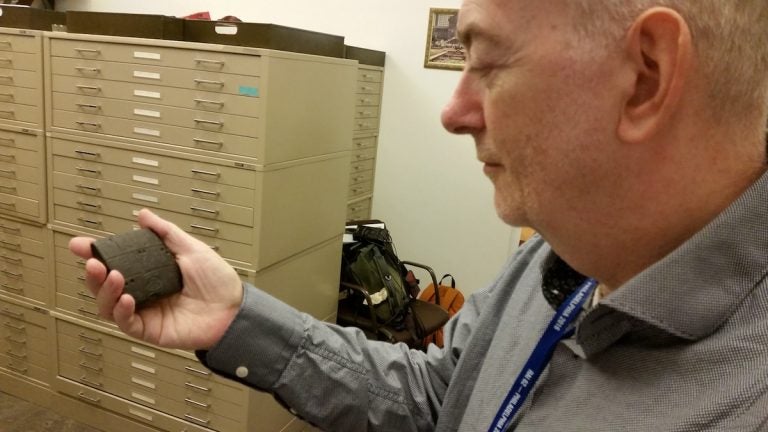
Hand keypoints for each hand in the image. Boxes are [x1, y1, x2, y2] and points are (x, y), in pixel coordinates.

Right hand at [68, 209, 243, 350]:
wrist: (234, 309)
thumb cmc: (217, 282)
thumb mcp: (191, 249)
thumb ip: (166, 233)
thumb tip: (144, 215)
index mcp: (148, 272)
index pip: (115, 262)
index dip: (95, 254)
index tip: (81, 244)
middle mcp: (142, 292)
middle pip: (104, 286)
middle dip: (94, 274)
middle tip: (93, 262)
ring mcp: (145, 312)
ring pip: (108, 306)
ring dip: (104, 290)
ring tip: (114, 276)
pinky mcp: (150, 330)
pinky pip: (126, 323)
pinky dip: (121, 311)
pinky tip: (125, 299)